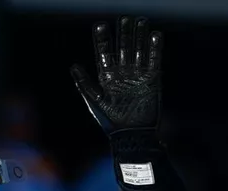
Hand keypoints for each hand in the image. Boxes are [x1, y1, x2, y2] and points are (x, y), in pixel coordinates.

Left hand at [70, 16, 162, 134]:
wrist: (131, 136)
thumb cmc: (110, 122)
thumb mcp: (95, 101)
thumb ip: (84, 84)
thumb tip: (73, 66)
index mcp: (107, 77)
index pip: (104, 53)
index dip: (102, 40)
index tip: (100, 25)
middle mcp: (122, 73)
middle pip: (123, 48)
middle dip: (123, 34)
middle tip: (124, 18)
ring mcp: (138, 76)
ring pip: (138, 51)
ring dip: (139, 36)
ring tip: (140, 21)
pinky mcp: (152, 80)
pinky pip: (154, 61)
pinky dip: (154, 49)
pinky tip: (154, 35)